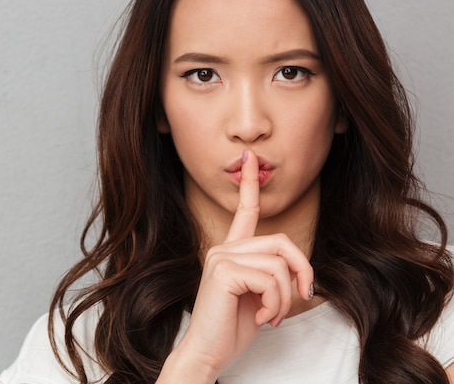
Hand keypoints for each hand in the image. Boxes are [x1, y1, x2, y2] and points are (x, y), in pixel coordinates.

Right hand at [157, 151, 313, 383]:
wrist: (208, 353)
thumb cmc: (232, 328)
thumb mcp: (260, 297)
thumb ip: (273, 276)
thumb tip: (298, 272)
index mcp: (231, 251)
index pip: (244, 211)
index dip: (250, 184)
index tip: (251, 158)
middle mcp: (223, 248)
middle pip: (281, 242)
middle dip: (302, 270)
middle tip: (303, 296)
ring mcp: (221, 257)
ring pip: (278, 264)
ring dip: (285, 298)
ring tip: (272, 317)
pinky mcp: (223, 271)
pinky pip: (270, 279)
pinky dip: (275, 304)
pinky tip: (262, 319)